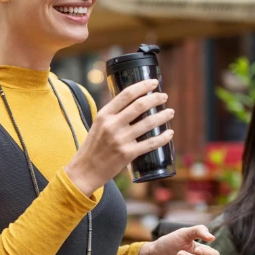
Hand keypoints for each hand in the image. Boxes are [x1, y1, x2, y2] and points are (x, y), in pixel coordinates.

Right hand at [65, 79, 174, 193]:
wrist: (85, 171)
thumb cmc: (93, 147)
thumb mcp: (98, 126)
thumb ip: (112, 116)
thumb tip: (133, 105)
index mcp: (104, 115)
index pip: (126, 95)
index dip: (142, 86)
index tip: (154, 82)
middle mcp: (112, 125)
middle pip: (139, 106)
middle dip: (155, 98)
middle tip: (164, 97)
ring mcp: (120, 140)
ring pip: (148, 123)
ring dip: (163, 116)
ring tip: (170, 112)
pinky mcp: (127, 154)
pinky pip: (151, 143)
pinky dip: (163, 137)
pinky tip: (169, 133)